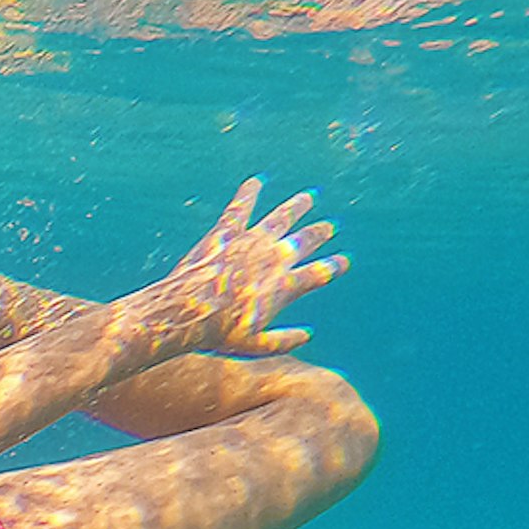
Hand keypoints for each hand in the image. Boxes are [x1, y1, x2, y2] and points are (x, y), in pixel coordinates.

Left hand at [139, 180, 344, 356]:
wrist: (185, 313)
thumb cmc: (218, 334)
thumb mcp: (255, 346)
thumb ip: (284, 340)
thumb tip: (307, 335)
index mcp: (285, 286)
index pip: (321, 272)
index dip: (335, 266)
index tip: (343, 261)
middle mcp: (275, 258)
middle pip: (306, 240)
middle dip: (320, 233)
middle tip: (329, 227)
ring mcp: (252, 241)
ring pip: (282, 217)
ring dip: (298, 206)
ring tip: (308, 198)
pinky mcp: (227, 232)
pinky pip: (241, 207)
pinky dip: (249, 193)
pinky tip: (255, 182)